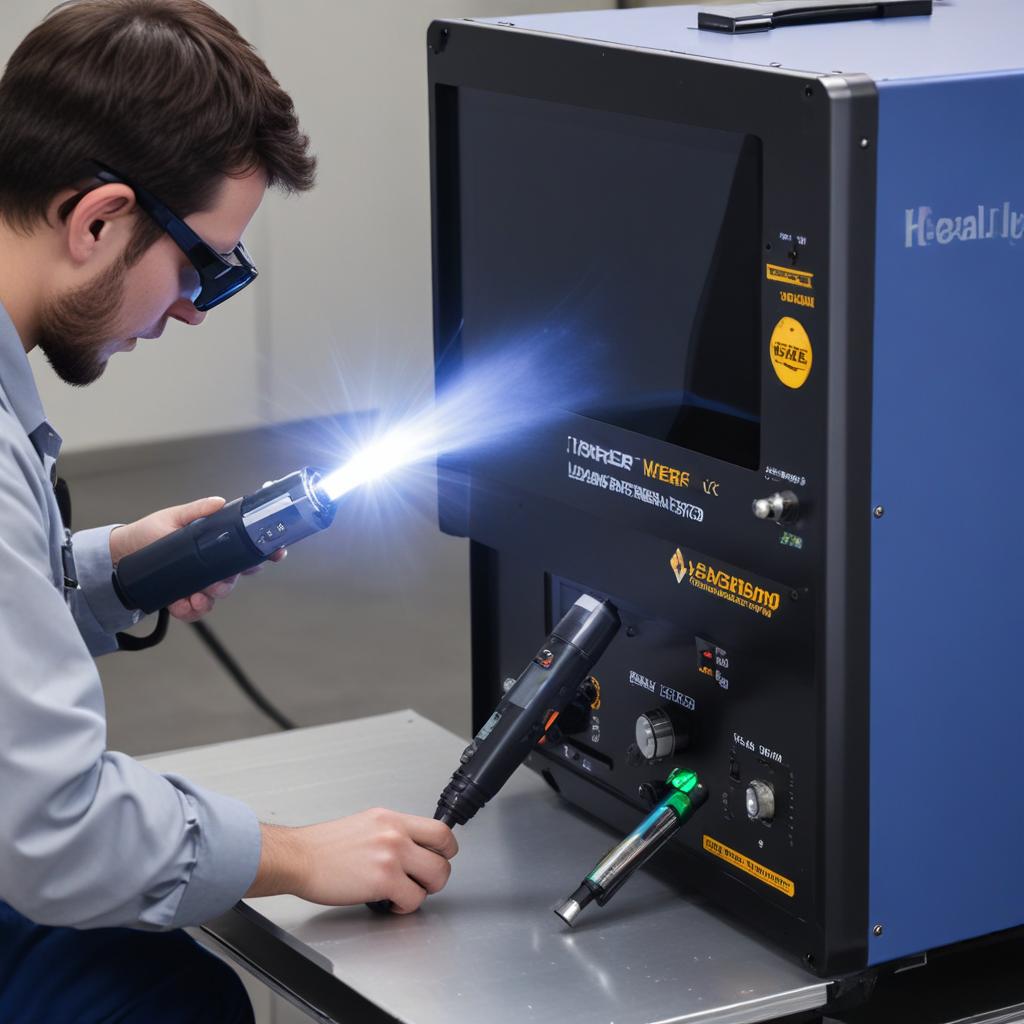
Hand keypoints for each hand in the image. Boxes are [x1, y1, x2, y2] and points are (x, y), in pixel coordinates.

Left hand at [109, 496, 286, 622]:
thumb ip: (197, 511)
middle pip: (235, 577)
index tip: (275, 554)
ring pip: (217, 596)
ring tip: (194, 596)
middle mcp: (211, 566)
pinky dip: (190, 610)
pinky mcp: (184, 599)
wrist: (121, 556)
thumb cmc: (148, 534)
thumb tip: (219, 502)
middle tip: (218, 582)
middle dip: (230, 581)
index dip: (264, 553)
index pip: (245, 551)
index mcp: (214, 545)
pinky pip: (196, 610)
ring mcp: (199, 584)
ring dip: (208, 598)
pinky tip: (181, 604)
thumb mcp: (172, 517)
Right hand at [246, 809, 458, 913]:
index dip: (445, 849)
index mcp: (391, 818)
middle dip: (438, 873)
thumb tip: (408, 847)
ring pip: (435, 876)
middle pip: (445, 853)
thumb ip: (390, 833)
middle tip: (423, 881)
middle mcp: (395, 832)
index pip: (439, 829)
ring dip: (423, 891)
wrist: (298, 857)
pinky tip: (389, 902)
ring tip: (404, 893)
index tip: (439, 858)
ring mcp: (391, 854)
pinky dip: (404, 906)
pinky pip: (413, 899)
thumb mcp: (364, 825)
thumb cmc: (322, 847)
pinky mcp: (384, 879)